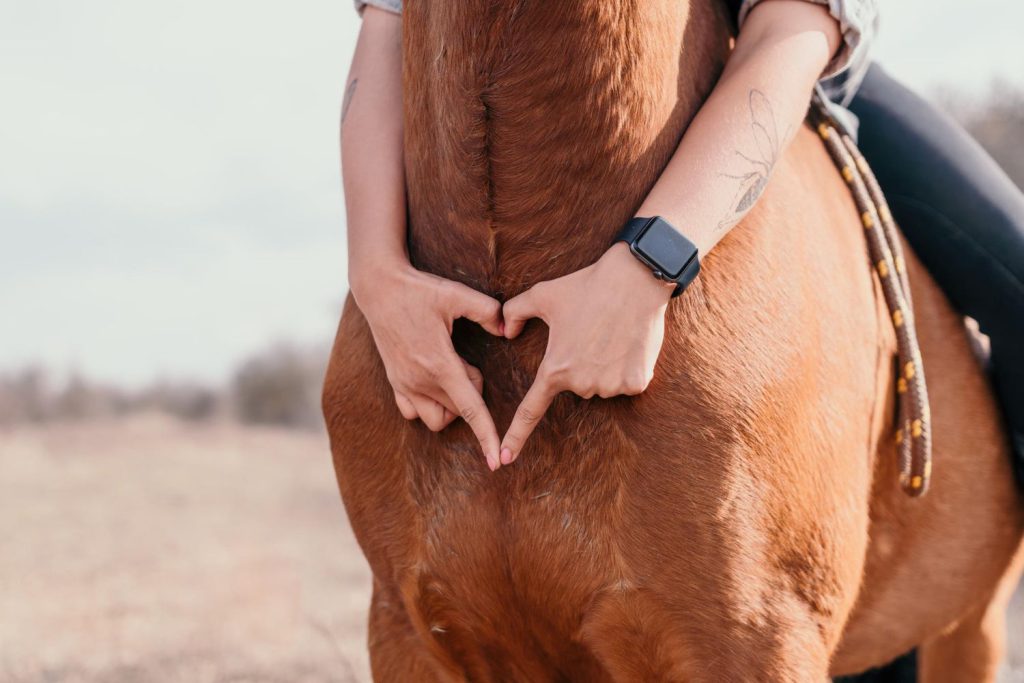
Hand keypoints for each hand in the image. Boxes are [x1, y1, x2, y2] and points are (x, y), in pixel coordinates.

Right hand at [352, 260, 504, 469]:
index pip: (470, 409)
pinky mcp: (394, 382)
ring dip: (452, 407)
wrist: (379, 288)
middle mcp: (419, 381)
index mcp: (439, 364)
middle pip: (459, 412)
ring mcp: (404, 384)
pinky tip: (434, 382)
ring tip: (452, 374)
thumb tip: (506, 329)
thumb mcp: (456, 294)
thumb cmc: (419, 290)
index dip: (487, 435)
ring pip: (435, 420)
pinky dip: (429, 406)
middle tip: (469, 363)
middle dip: (472, 394)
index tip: (497, 460)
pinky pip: (413, 413)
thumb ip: (487, 311)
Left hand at [499, 242, 675, 463]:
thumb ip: (513, 312)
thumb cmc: (585, 285)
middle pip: (576, 385)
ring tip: (611, 333)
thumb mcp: (541, 294)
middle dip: (580, 363)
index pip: (531, 410)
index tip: (505, 458)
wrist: (635, 280)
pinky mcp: (637, 384)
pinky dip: (628, 367)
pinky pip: (627, 383)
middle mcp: (582, 384)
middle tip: (589, 332)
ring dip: (604, 366)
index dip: (516, 435)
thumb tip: (505, 330)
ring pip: (602, 384)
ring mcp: (611, 386)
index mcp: (555, 369)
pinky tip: (629, 342)